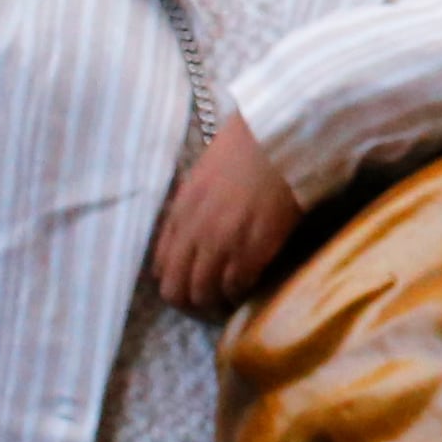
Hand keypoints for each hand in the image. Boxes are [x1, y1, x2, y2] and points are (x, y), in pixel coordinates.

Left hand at [153, 116, 302, 315]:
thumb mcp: (202, 173)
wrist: (280, 138)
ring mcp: (223, 243)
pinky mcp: (254, 249)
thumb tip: (188, 226)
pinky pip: (237, 285)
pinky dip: (240, 293)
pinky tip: (249, 288)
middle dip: (189, 301)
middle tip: (207, 303)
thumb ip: (190, 205)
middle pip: (177, 288)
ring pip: (204, 293)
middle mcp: (195, 232)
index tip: (189, 283)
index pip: (161, 264)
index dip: (174, 279)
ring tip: (229, 301)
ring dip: (215, 302)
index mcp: (180, 211)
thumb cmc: (246, 146)